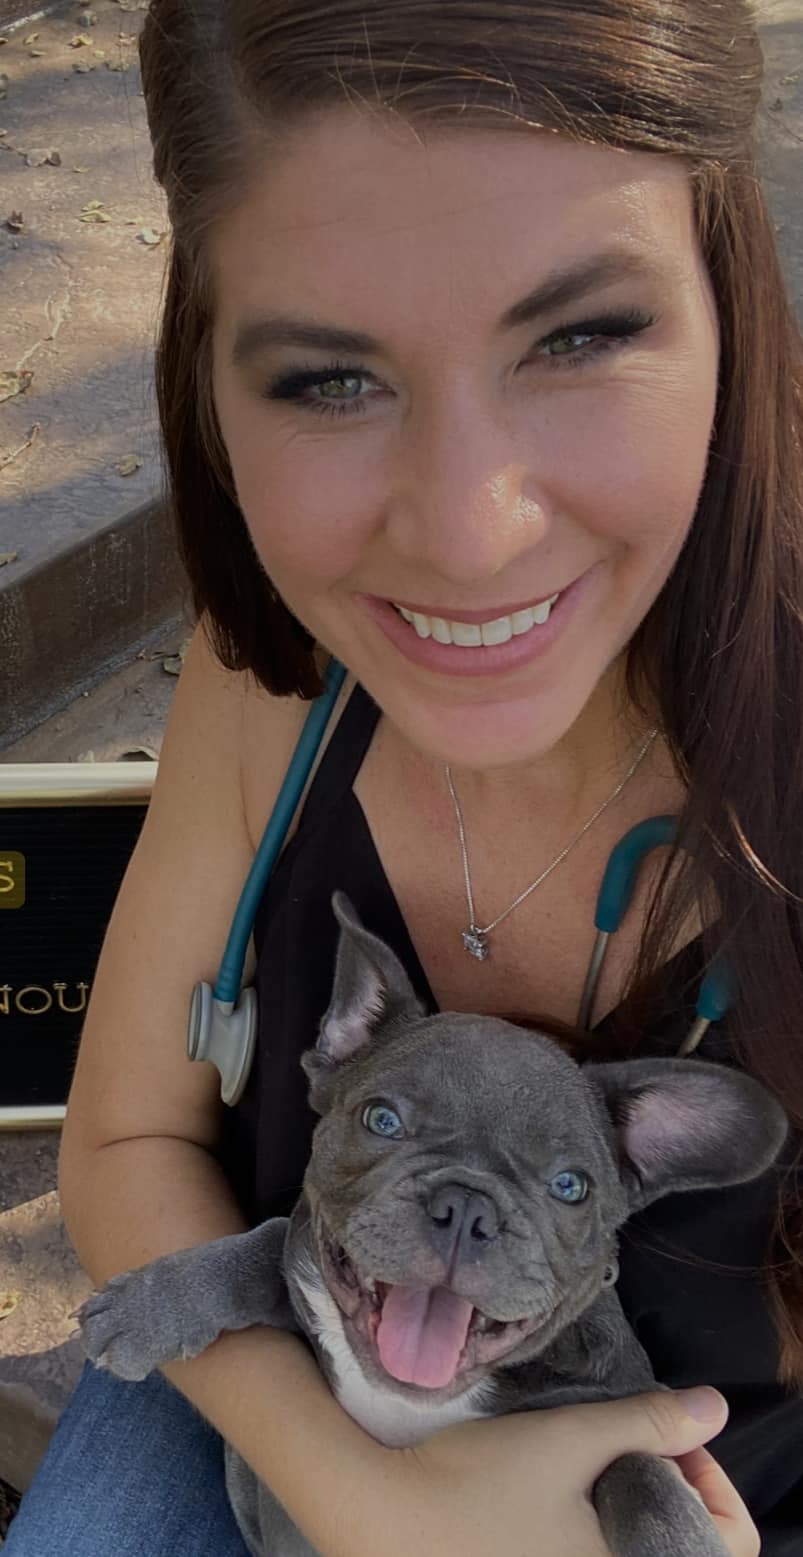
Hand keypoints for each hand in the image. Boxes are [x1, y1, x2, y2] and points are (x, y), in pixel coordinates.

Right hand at [329, 1387, 752, 1556]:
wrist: (380, 1516)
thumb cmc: (478, 1484)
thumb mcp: (570, 1441)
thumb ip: (647, 1423)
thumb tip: (714, 1407)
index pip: (725, 1541)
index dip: (706, 1480)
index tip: (665, 1436)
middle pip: (679, 1544)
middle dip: (667, 1486)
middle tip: (633, 1438)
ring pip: (632, 1549)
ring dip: (631, 1504)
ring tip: (597, 1457)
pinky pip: (590, 1556)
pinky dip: (596, 1527)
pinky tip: (565, 1490)